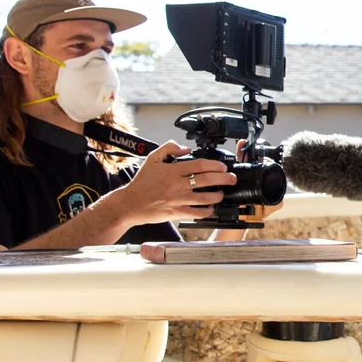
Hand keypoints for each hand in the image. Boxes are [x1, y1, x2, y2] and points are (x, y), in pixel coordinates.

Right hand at [117, 142, 237, 225]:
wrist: (130, 203)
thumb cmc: (142, 183)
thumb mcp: (152, 159)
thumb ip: (169, 148)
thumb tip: (185, 148)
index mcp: (172, 171)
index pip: (199, 165)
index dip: (215, 165)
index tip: (222, 167)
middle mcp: (177, 185)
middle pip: (207, 180)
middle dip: (224, 179)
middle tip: (231, 179)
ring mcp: (178, 199)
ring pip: (205, 197)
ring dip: (218, 195)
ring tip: (221, 193)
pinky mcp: (176, 212)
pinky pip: (196, 212)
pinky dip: (207, 210)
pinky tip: (210, 207)